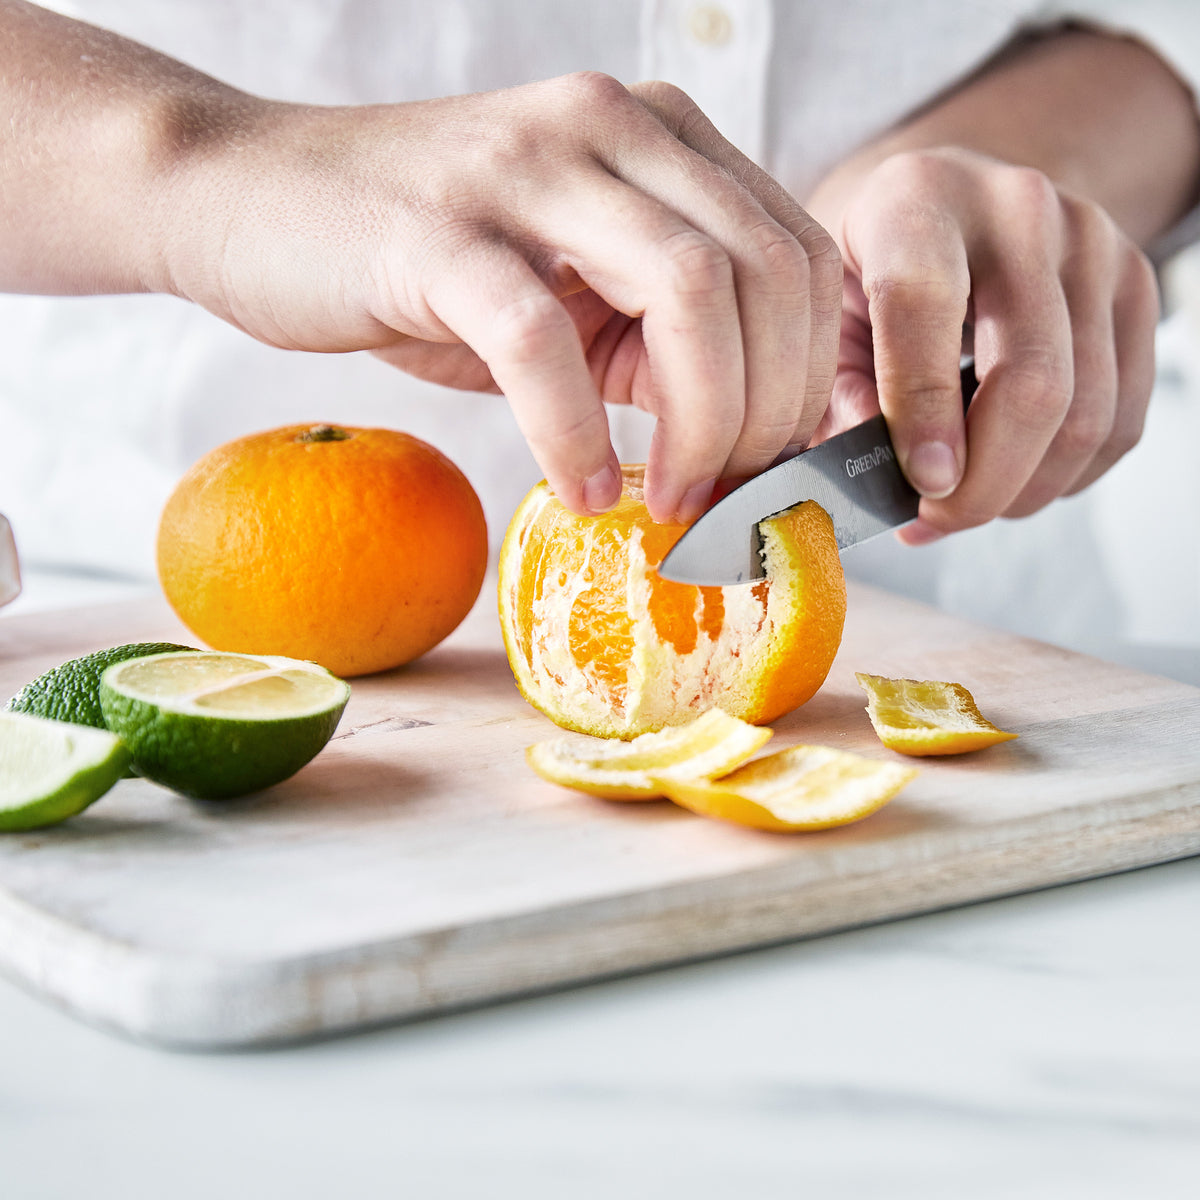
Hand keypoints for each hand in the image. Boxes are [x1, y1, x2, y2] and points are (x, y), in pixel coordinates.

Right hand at [159, 73, 841, 522]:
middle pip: (766, 272)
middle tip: (730, 498)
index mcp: (657, 138)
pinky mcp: (438, 230)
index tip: (773, 465)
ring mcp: (525, 167)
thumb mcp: (569, 293)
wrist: (253, 201)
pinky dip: (576, 433)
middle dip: (769, 411)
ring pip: (688, 290)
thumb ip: (657, 339)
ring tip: (670, 501)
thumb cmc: (420, 264)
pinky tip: (581, 490)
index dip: (810, 377)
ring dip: (702, 423)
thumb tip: (741, 444)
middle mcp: (609, 126)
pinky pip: (541, 339)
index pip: (796, 254)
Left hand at [807, 146, 1158, 542]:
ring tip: (962, 506)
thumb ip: (835, 390)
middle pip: (1032, 380)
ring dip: (1023, 491)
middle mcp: (1019, 209)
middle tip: (931, 519)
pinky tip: (1012, 477)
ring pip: (1086, 414)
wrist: (955, 201)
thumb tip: (878, 471)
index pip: (926, 305)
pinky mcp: (1138, 286)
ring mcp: (1093, 244)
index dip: (922, 411)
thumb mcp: (826, 312)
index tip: (916, 486)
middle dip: (982, 482)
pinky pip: (1122, 419)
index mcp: (918, 199)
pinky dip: (1067, 475)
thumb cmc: (873, 266)